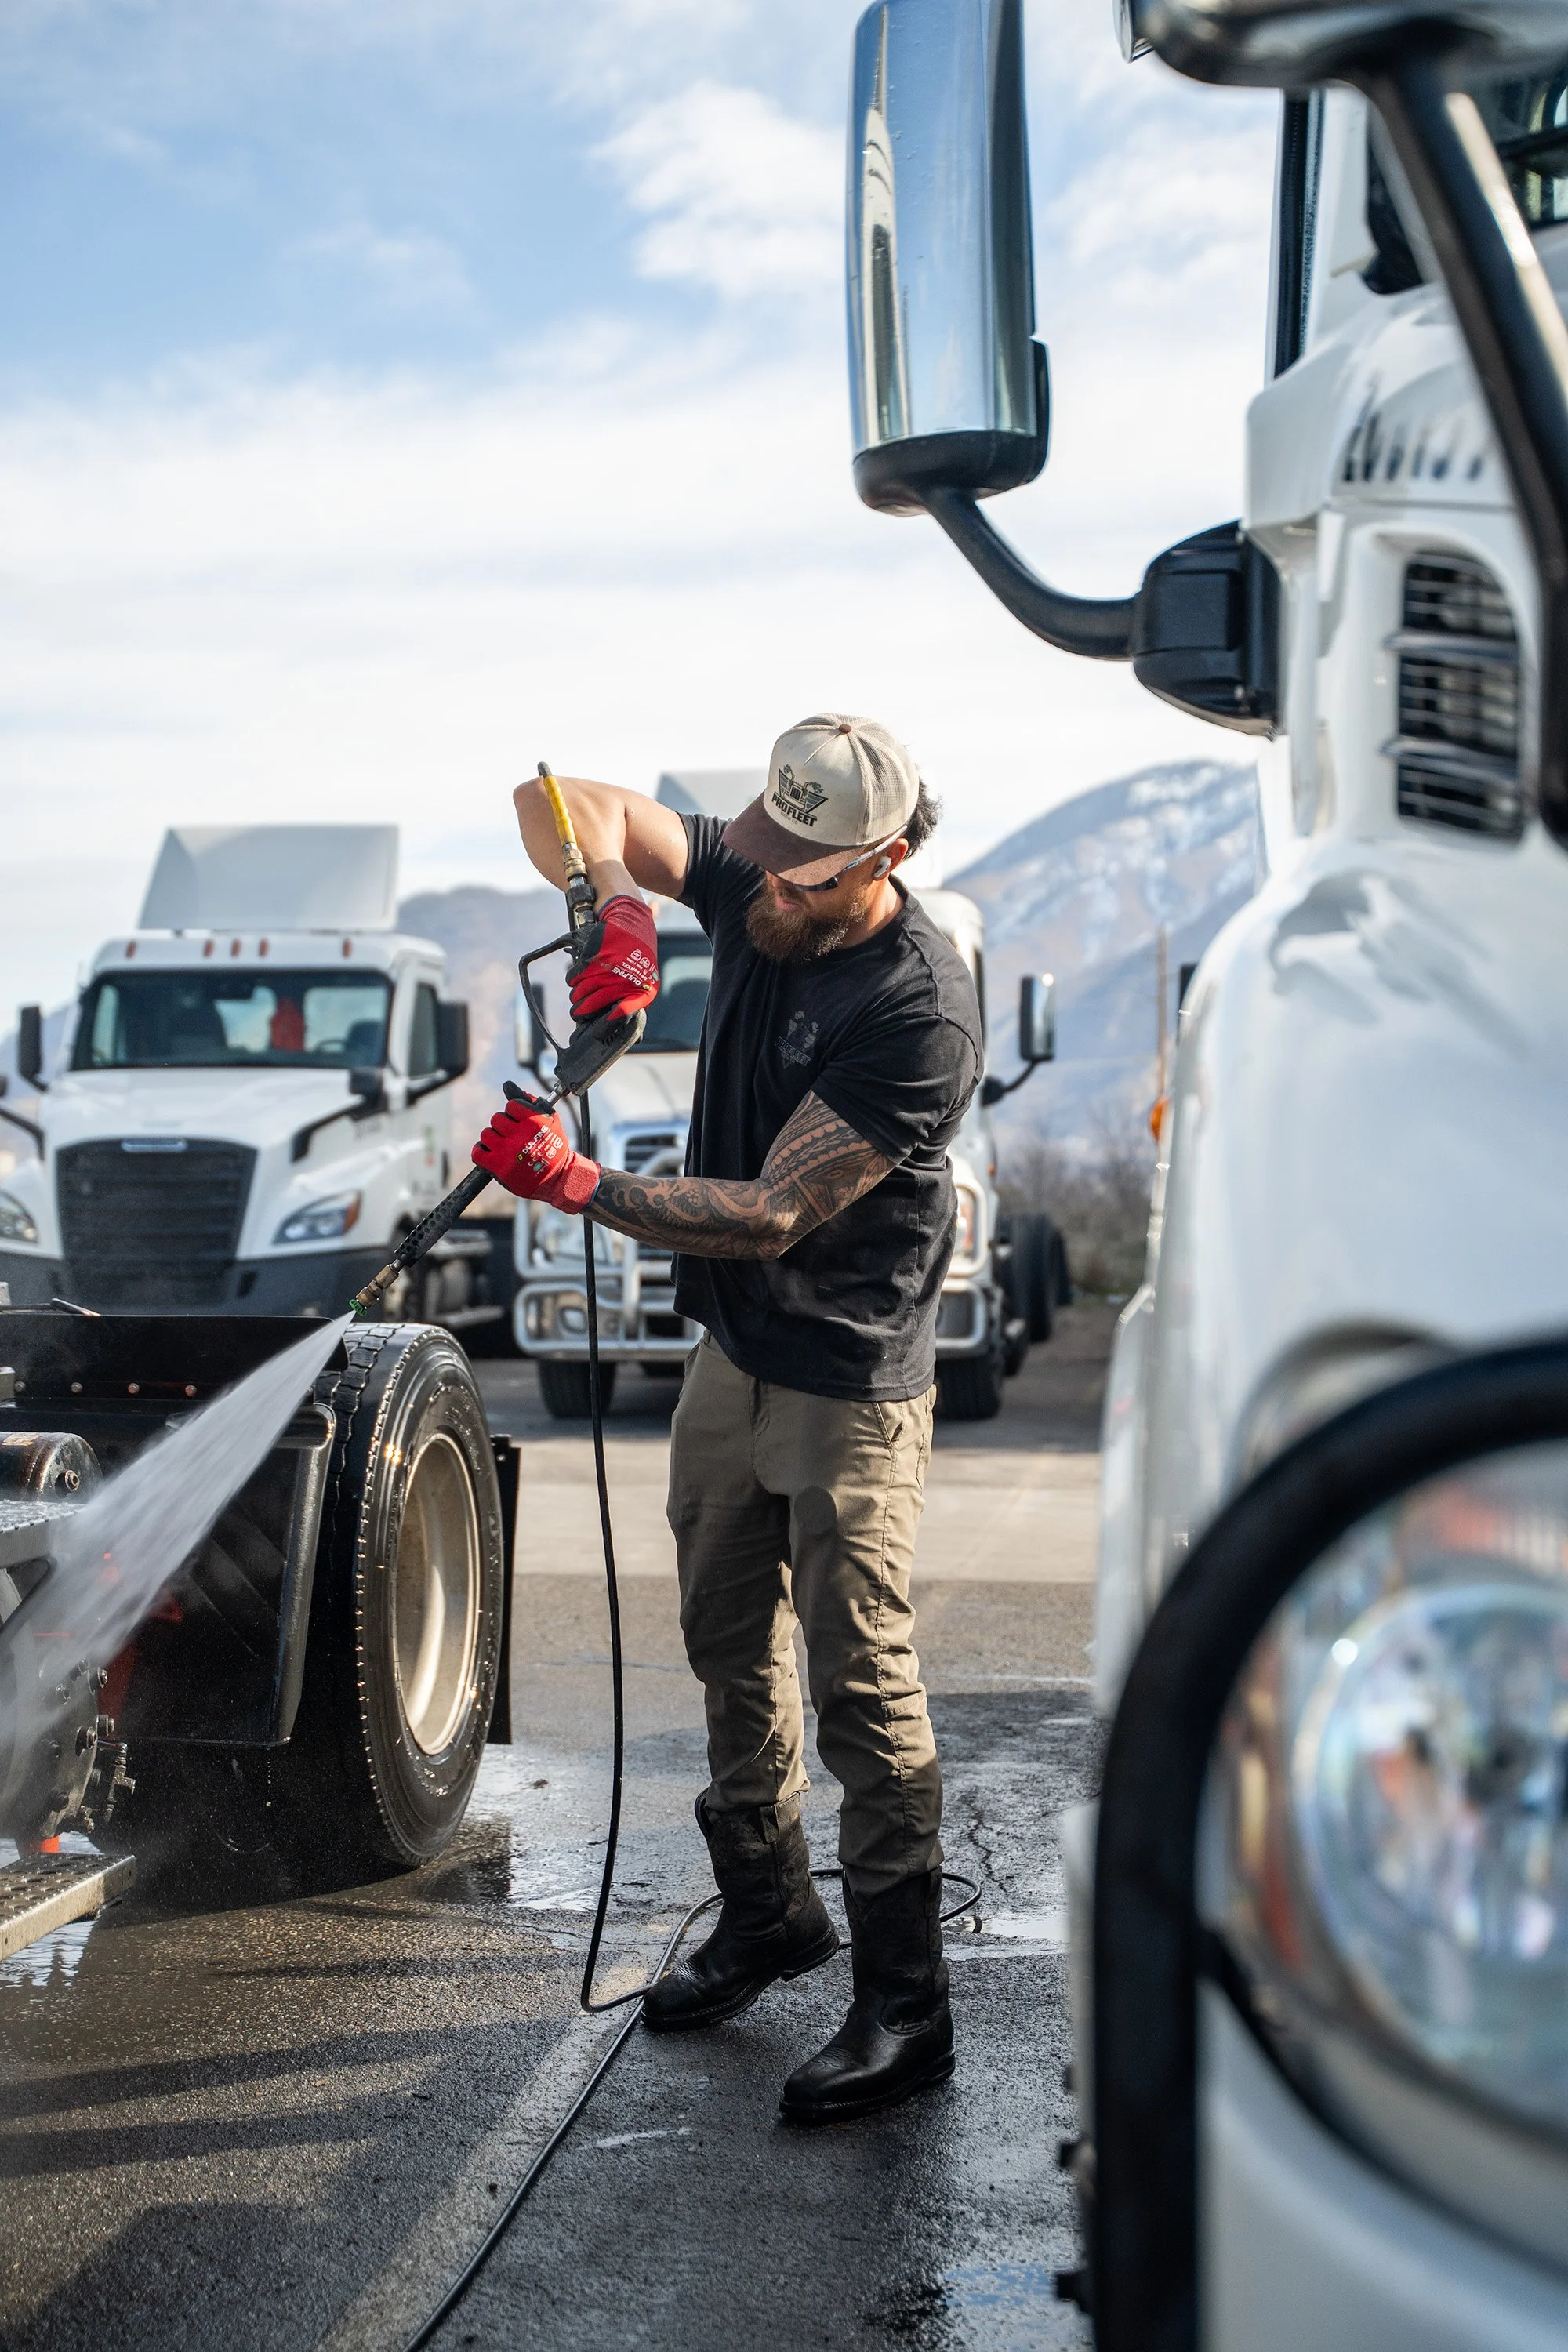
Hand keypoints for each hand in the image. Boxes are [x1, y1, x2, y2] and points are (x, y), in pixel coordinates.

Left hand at [472, 1094, 600, 1209]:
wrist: (557, 1179)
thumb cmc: (554, 1149)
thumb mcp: (551, 1121)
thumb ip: (530, 1101)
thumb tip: (508, 1086)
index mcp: (533, 1122)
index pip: (511, 1106)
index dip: (514, 1113)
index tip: (520, 1123)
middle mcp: (519, 1136)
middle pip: (496, 1119)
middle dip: (504, 1127)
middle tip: (513, 1137)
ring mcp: (507, 1152)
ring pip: (486, 1134)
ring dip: (493, 1139)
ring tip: (504, 1146)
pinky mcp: (498, 1167)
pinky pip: (477, 1152)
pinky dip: (481, 1152)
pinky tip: (492, 1153)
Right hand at [569, 895, 659, 1024]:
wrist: (631, 925)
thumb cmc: (636, 959)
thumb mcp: (643, 983)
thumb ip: (634, 1005)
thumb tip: (631, 1036)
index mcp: (640, 991)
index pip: (621, 1015)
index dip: (606, 1027)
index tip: (596, 1033)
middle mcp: (623, 981)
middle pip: (592, 1007)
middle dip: (581, 1013)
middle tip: (578, 1014)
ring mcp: (606, 969)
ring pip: (579, 994)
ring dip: (575, 997)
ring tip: (579, 995)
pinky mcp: (591, 958)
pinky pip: (573, 978)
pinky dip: (571, 980)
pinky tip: (577, 978)